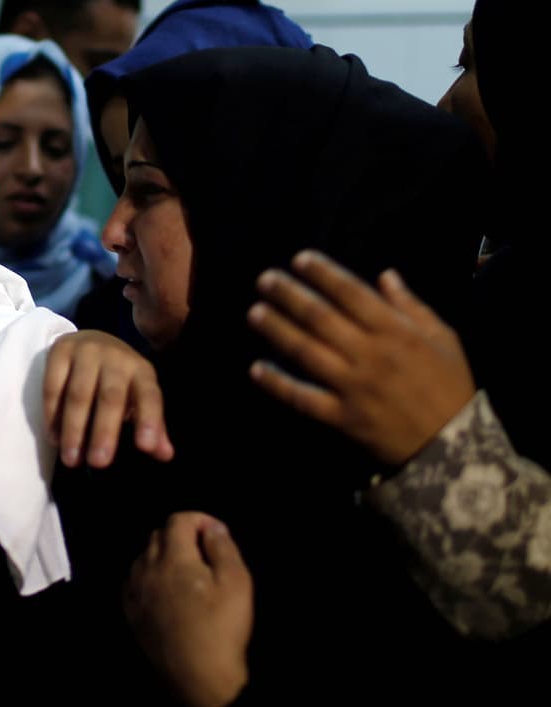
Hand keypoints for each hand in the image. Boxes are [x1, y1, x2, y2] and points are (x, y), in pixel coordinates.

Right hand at [43, 329, 172, 467]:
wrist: (91, 340)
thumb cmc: (117, 379)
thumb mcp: (138, 396)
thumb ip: (152, 426)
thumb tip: (165, 455)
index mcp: (141, 371)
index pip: (149, 396)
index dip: (149, 420)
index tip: (146, 447)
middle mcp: (116, 358)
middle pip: (110, 397)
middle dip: (104, 431)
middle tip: (99, 463)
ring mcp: (86, 352)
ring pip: (79, 394)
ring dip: (74, 429)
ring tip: (71, 459)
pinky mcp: (60, 351)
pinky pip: (53, 387)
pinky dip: (52, 415)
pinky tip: (54, 438)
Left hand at [125, 513, 251, 706]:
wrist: (200, 677)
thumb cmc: (223, 628)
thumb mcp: (236, 582)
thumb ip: (223, 547)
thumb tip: (212, 527)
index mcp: (173, 558)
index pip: (177, 521)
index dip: (198, 519)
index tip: (215, 532)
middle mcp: (147, 570)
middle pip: (157, 536)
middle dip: (180, 535)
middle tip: (204, 551)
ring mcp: (135, 593)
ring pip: (142, 558)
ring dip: (162, 555)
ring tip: (186, 570)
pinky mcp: (131, 614)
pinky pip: (133, 583)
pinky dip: (148, 577)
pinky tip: (164, 589)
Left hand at [248, 250, 475, 465]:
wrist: (453, 445)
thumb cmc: (449, 386)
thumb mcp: (443, 338)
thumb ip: (411, 306)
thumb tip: (385, 275)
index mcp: (396, 331)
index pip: (351, 293)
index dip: (323, 274)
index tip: (299, 259)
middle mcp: (371, 354)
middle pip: (321, 318)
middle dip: (290, 295)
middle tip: (264, 280)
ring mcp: (353, 387)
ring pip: (307, 352)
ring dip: (277, 330)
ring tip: (254, 312)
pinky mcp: (342, 417)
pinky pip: (303, 398)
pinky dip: (278, 384)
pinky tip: (256, 369)